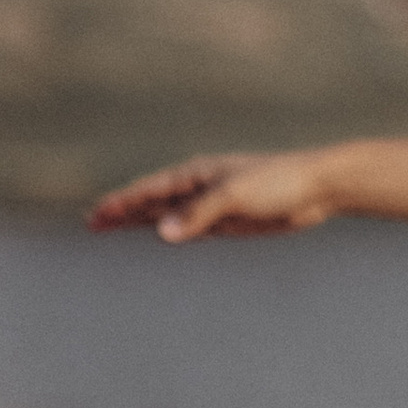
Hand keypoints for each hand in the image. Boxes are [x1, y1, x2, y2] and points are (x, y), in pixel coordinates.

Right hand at [88, 150, 337, 238]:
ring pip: (168, 216)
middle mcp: (198, 188)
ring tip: (113, 227)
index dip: (121, 203)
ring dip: (141, 221)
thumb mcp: (235, 196)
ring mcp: (211, 205)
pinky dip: (172, 230)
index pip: (148, 191)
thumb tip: (162, 233)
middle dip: (122, 211)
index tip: (97, 214)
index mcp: (196, 174)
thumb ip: (199, 214)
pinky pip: (191, 227)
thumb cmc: (277, 182)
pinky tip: (159, 233)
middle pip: (151, 203)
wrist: (316, 188)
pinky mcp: (228, 221)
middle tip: (91, 222)